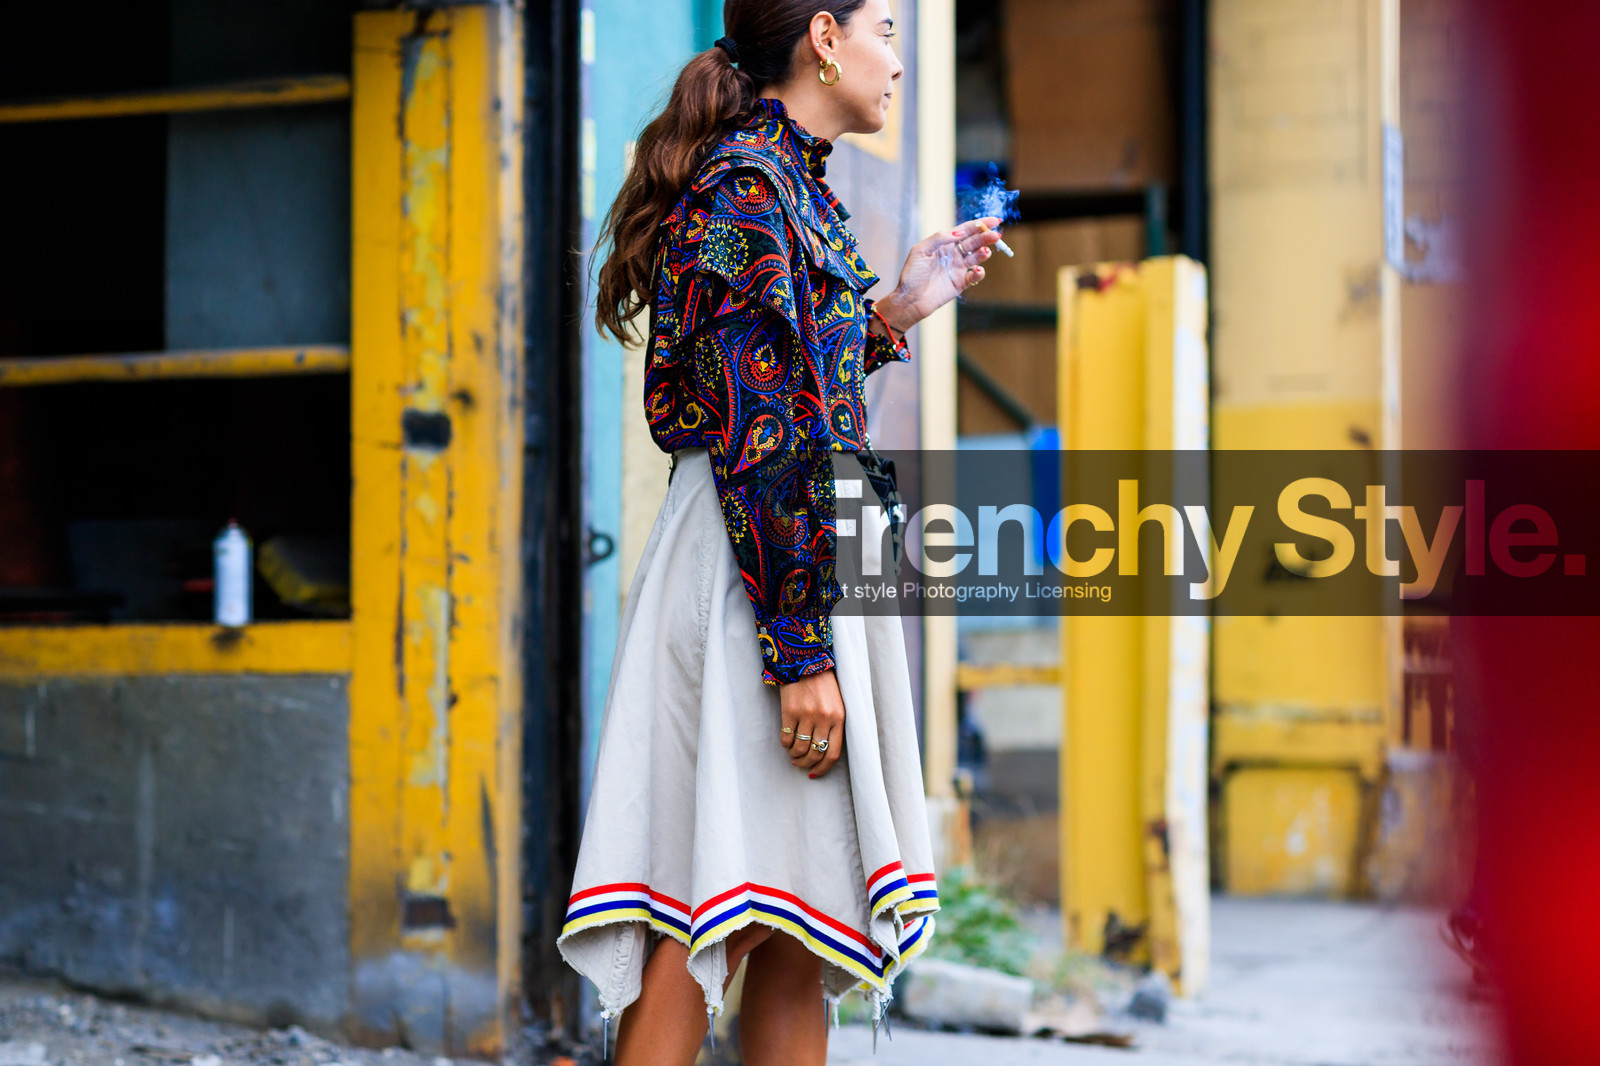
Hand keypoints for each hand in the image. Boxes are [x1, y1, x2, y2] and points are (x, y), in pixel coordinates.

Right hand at [779, 669, 845, 777]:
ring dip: (795, 756)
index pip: (833, 753)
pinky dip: (785, 745)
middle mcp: (824, 718)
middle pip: (815, 753)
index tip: (815, 773)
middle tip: (800, 764)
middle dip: (807, 764)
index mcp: (839, 718)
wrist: (806, 662)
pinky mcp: (790, 711)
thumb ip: (835, 726)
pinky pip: (786, 738)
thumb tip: (824, 752)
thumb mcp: (838, 704)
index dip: (823, 768)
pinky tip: (786, 742)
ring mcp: (806, 715)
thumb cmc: (824, 685)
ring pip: (799, 748)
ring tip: (793, 754)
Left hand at [874, 216, 1003, 333]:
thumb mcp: (920, 250)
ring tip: (985, 251)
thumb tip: (959, 232)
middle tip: (996, 235)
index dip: (980, 225)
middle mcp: (953, 254)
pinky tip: (977, 270)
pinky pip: (975, 276)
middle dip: (986, 237)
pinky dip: (979, 273)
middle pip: (974, 242)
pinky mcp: (961, 283)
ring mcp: (958, 268)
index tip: (994, 220)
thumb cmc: (911, 274)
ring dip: (984, 252)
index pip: (965, 230)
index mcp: (945, 243)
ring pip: (977, 257)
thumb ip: (939, 238)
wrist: (909, 299)